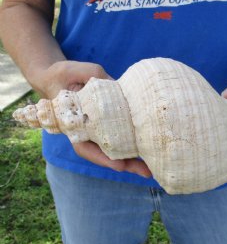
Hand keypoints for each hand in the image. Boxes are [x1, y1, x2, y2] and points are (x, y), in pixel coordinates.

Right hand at [38, 60, 151, 176]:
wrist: (58, 76)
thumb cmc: (66, 74)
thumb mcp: (82, 71)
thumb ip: (100, 79)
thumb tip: (122, 88)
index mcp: (72, 123)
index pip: (84, 146)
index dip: (101, 157)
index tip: (119, 166)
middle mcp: (83, 132)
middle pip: (103, 154)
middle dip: (125, 164)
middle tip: (147, 172)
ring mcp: (95, 130)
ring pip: (112, 149)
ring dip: (131, 160)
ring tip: (151, 168)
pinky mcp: (105, 123)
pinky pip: (118, 138)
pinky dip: (131, 145)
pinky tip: (147, 151)